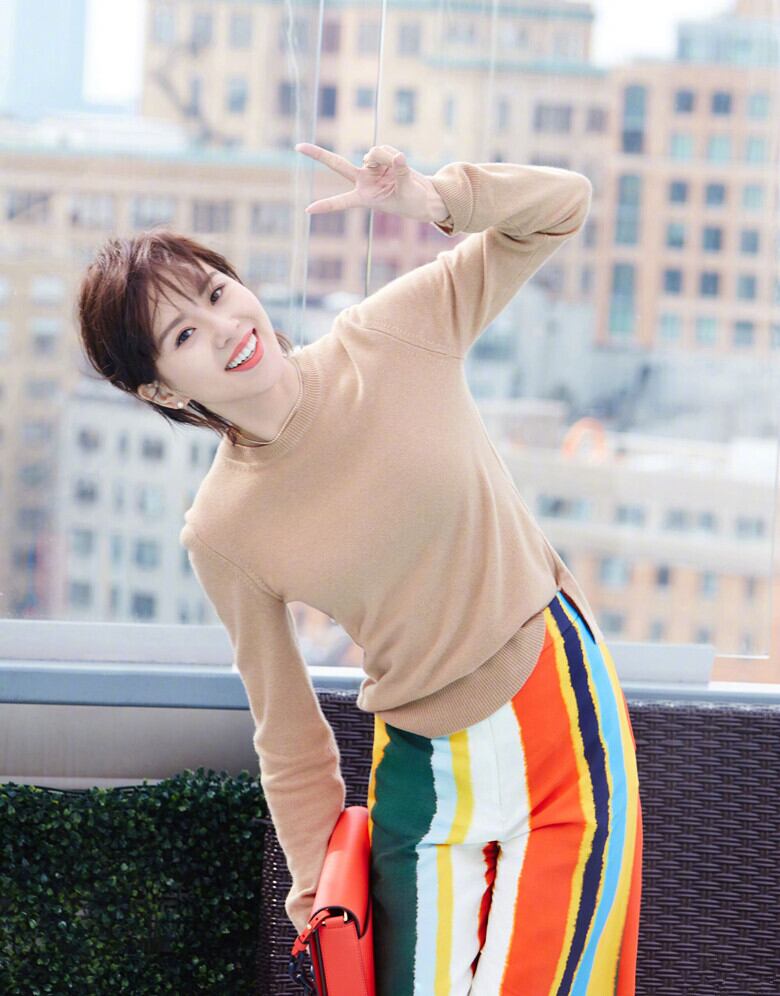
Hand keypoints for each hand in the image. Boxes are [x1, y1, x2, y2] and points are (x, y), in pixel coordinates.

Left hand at [294, 142, 448, 223]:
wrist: (424, 197)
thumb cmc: (413, 202)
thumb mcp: (407, 191)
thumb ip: (400, 173)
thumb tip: (398, 157)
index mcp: (364, 198)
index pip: (342, 201)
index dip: (326, 205)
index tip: (308, 210)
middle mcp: (363, 181)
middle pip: (338, 165)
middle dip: (318, 155)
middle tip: (297, 147)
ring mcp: (371, 169)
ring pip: (373, 152)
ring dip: (387, 156)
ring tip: (400, 169)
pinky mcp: (381, 159)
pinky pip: (384, 148)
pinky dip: (394, 154)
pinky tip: (400, 163)